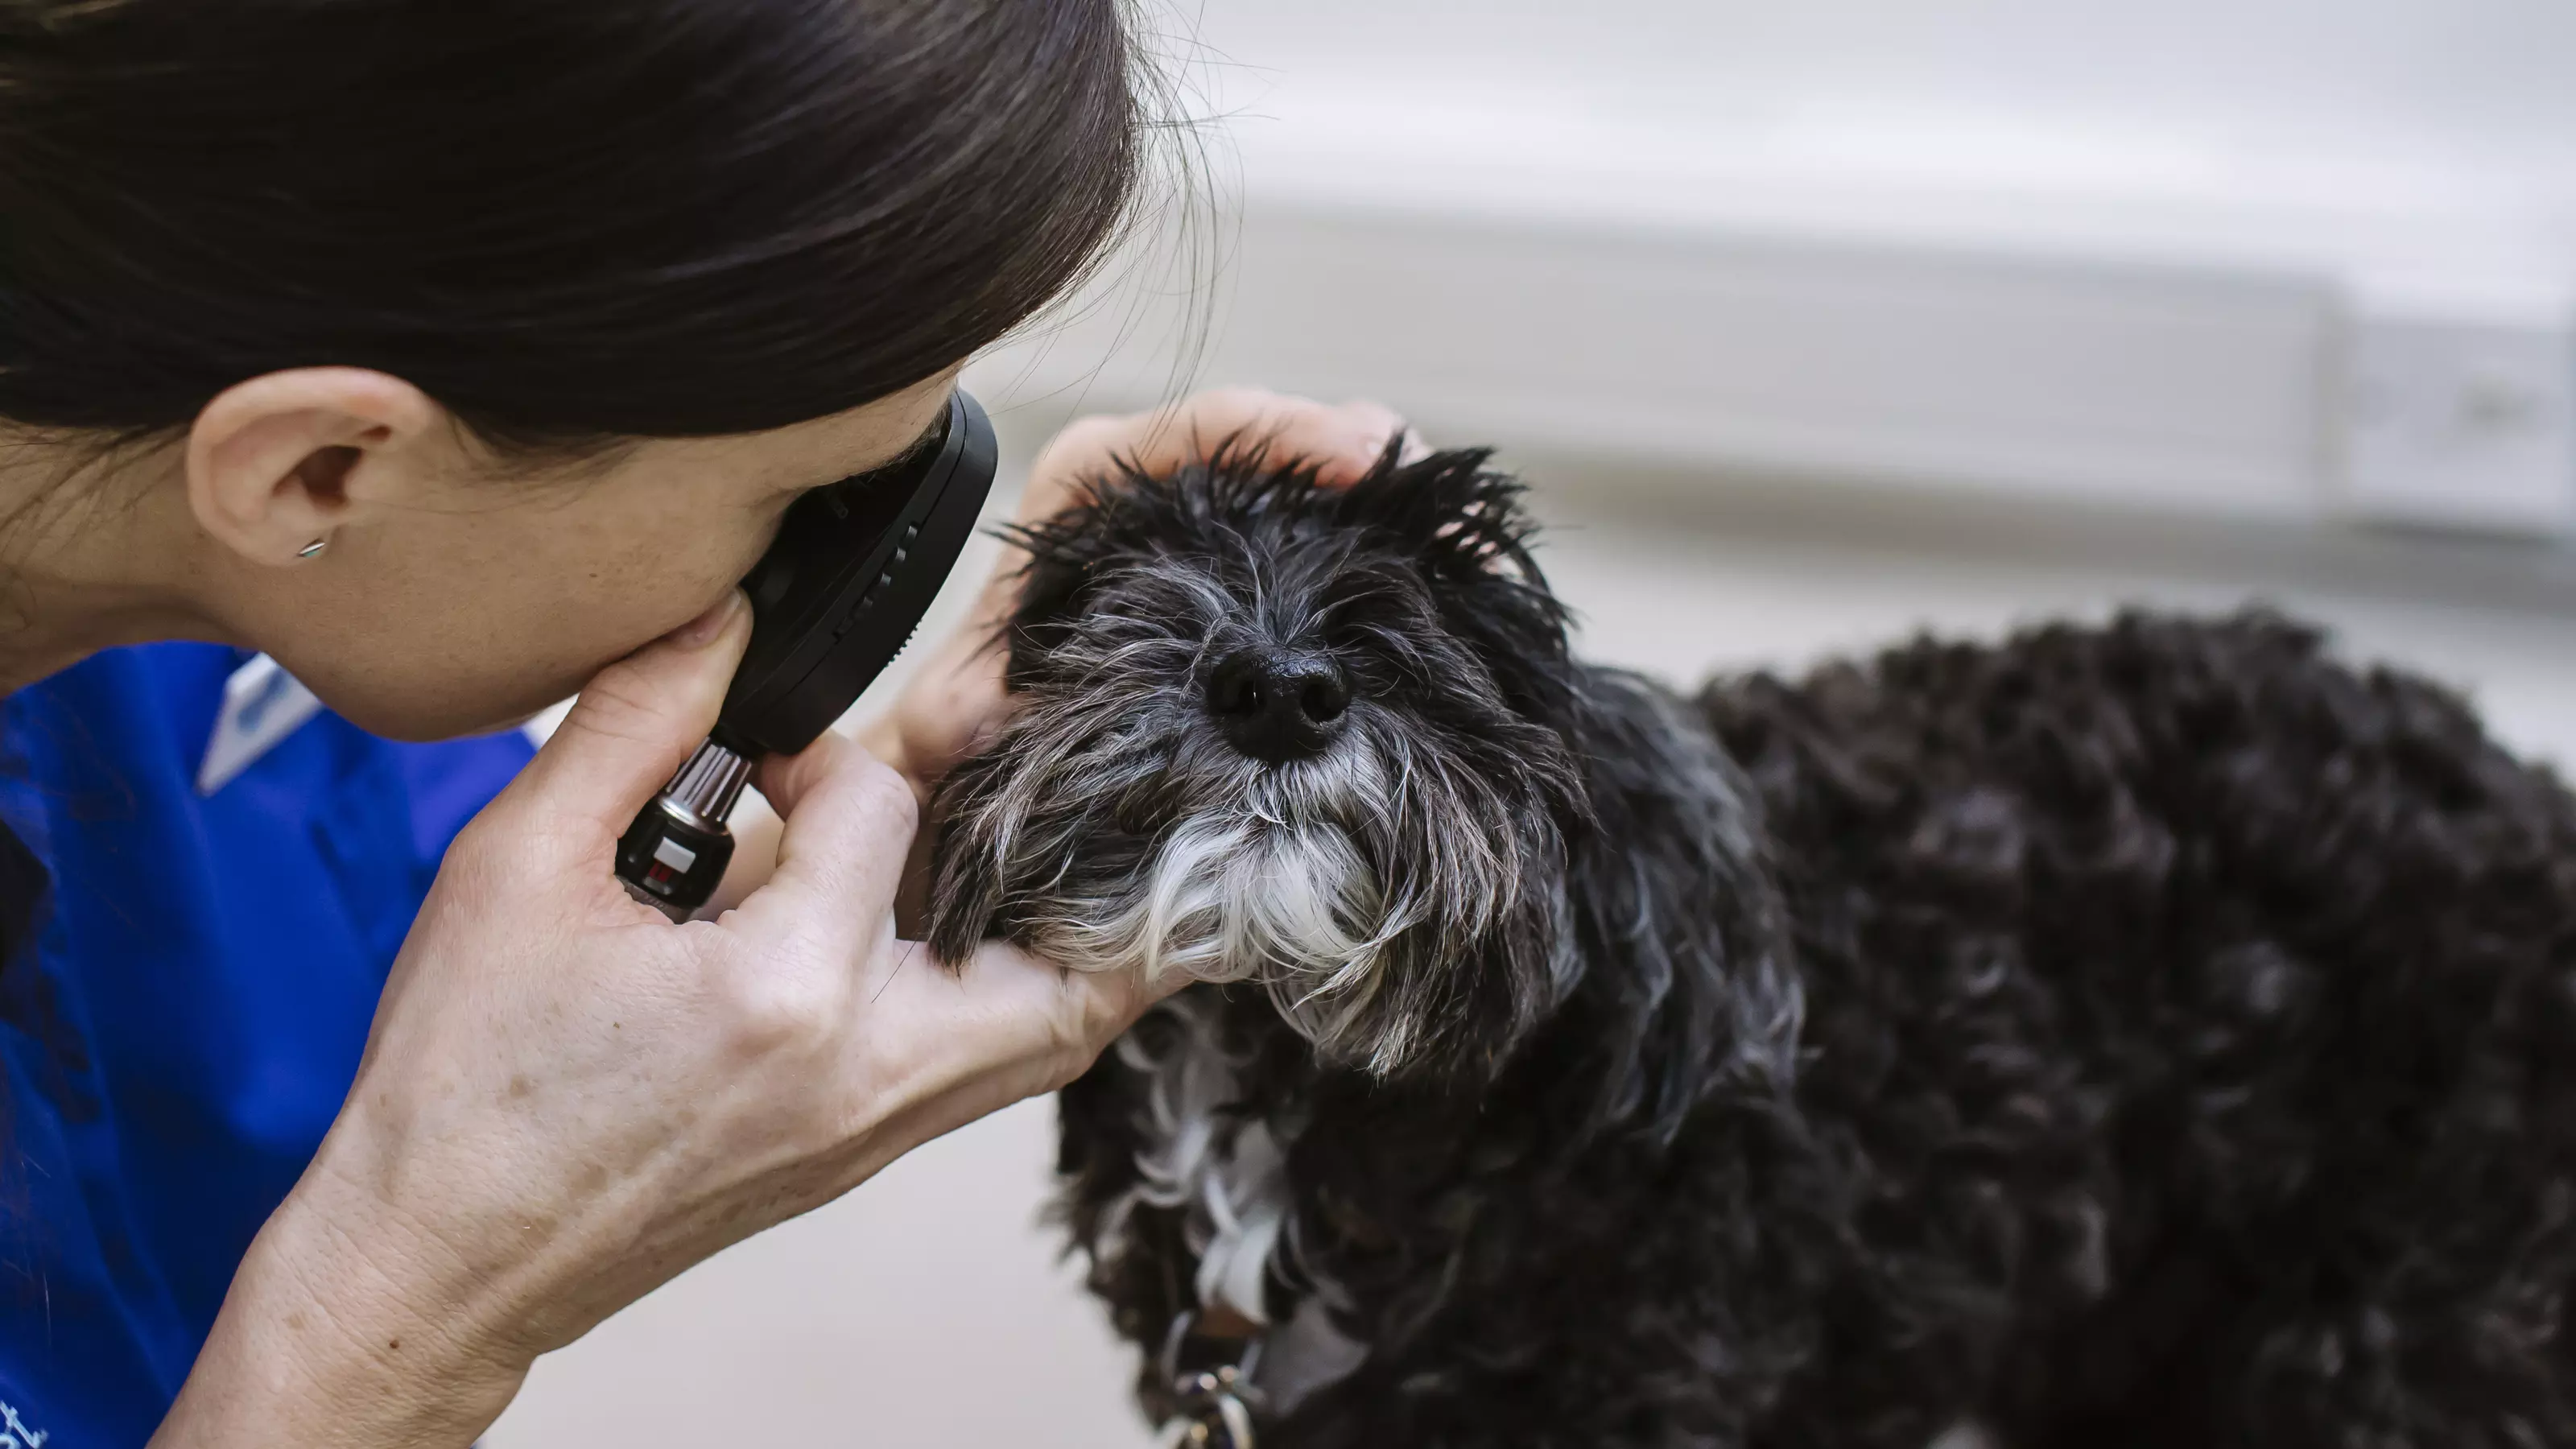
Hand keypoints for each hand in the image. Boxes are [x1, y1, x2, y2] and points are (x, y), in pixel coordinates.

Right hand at [156, 593, 1169, 1447]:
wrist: (438, 1260)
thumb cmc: (463, 1080)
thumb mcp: (515, 867)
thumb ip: (631, 724)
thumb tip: (720, 620)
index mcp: (782, 994)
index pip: (883, 805)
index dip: (823, 751)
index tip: (759, 765)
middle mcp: (865, 1070)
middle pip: (1065, 951)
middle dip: (1048, 845)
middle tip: (978, 786)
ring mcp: (878, 1128)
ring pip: (1060, 1026)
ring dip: (1061, 930)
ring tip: (1000, 855)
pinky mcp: (866, 1156)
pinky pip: (1002, 1071)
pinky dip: (1016, 993)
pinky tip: (956, 931)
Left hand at [858, 388, 1420, 909]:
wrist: (969, 795)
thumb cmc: (955, 748)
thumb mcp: (949, 731)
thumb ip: (964, 719)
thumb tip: (997, 721)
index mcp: (1084, 501)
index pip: (1194, 433)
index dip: (1283, 431)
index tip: (1358, 457)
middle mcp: (1157, 505)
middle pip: (1286, 448)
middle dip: (1380, 471)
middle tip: (1455, 524)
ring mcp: (1216, 549)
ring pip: (1324, 504)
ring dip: (1403, 529)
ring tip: (1478, 562)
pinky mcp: (1256, 599)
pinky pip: (1335, 565)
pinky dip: (1394, 578)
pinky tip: (1455, 606)